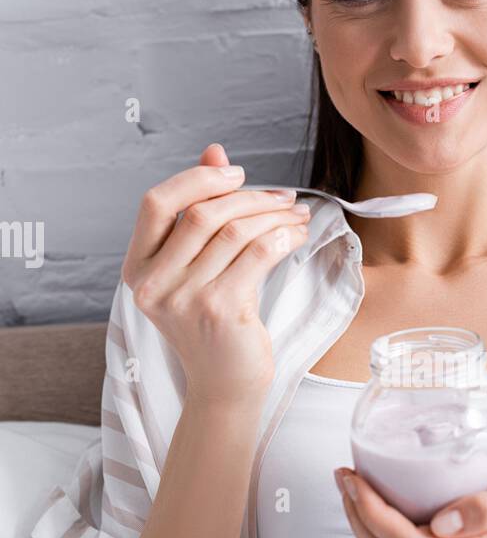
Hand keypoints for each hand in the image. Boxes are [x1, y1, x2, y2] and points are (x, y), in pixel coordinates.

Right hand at [121, 142, 310, 406]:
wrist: (225, 387)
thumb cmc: (213, 324)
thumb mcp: (198, 267)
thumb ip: (200, 210)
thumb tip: (214, 151)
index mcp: (137, 268)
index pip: (156, 203)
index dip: (197, 179)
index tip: (236, 174)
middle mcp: (153, 284)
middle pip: (203, 214)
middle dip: (251, 197)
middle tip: (285, 197)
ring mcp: (185, 299)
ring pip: (234, 232)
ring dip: (274, 216)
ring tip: (298, 216)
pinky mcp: (220, 311)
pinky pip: (257, 254)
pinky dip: (283, 237)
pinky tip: (297, 236)